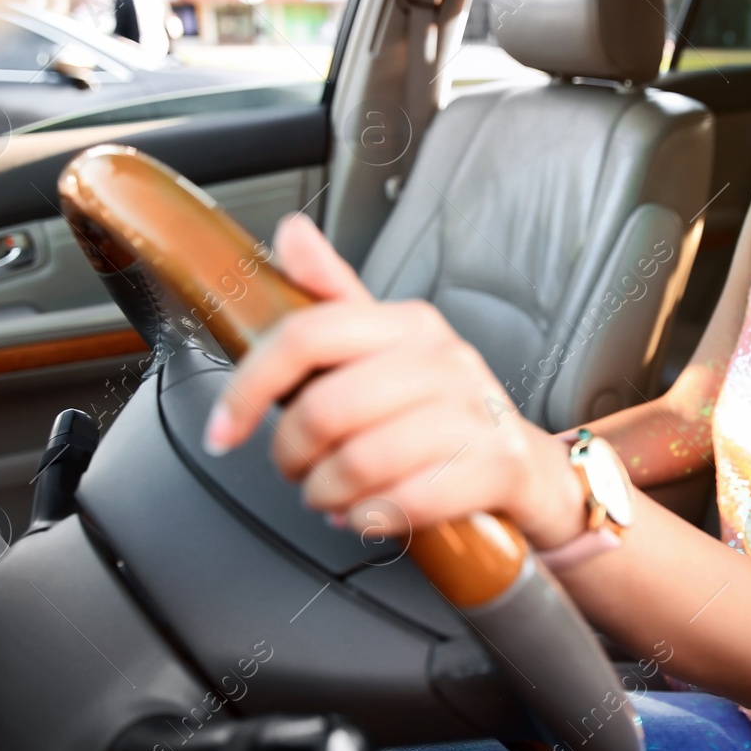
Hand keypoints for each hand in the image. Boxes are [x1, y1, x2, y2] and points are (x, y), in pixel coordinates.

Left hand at [201, 213, 586, 549]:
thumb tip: (291, 231)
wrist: (526, 464)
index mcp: (409, 324)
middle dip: (291, 455)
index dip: (250, 386)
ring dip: (326, 494)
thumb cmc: (443, 411)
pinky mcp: (495, 465)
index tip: (224, 430)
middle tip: (295, 471)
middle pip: (327, 407)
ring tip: (329, 497)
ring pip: (361, 460)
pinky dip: (370, 518)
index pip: (309, 335)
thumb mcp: (389, 351)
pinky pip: (407, 500)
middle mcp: (445, 360)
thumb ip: (334, 297)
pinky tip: (366, 514)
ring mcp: (475, 412)